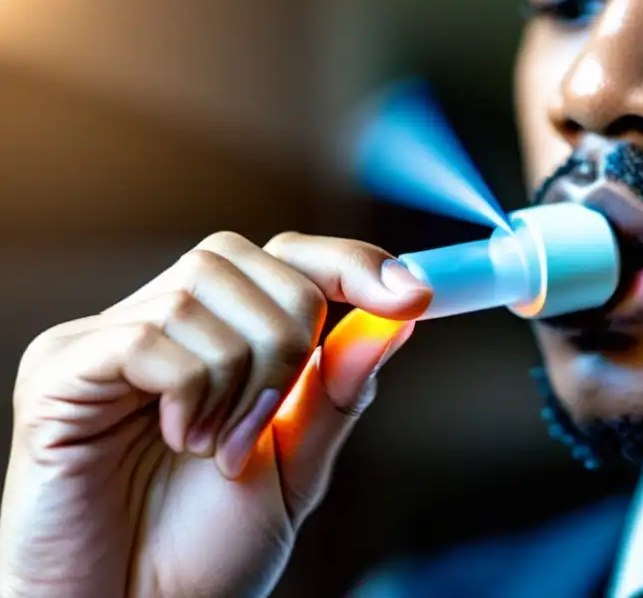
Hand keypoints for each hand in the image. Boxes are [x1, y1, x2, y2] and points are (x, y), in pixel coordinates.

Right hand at [0, 232, 431, 597]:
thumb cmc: (201, 553)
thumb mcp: (295, 468)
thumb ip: (336, 392)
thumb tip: (397, 319)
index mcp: (218, 338)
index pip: (287, 259)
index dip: (351, 264)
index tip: (412, 297)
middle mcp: (162, 323)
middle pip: (252, 262)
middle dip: (289, 342)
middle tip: (264, 427)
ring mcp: (106, 341)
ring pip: (204, 292)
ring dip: (239, 381)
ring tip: (217, 450)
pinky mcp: (59, 370)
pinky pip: (148, 338)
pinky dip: (188, 392)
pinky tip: (178, 438)